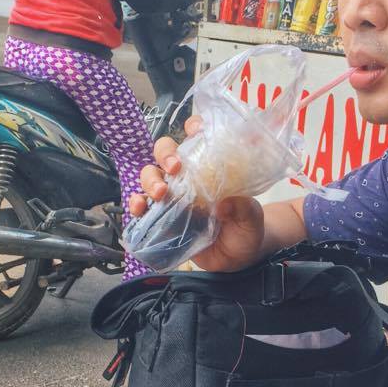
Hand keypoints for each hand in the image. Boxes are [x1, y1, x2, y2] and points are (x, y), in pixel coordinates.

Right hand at [128, 118, 266, 272]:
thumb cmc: (246, 229)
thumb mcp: (251, 218)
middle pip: (165, 152)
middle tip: (175, 168)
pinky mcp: (160, 216)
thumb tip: (225, 204)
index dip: (193, 127)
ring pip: (149, 175)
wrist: (236, 259)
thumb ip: (244, 209)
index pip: (198, 137)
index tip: (196, 131)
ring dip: (150, 179)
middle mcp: (186, 176)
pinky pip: (141, 205)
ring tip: (160, 193)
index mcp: (209, 166)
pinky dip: (136, 203)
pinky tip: (139, 208)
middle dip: (165, 154)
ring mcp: (171, 196)